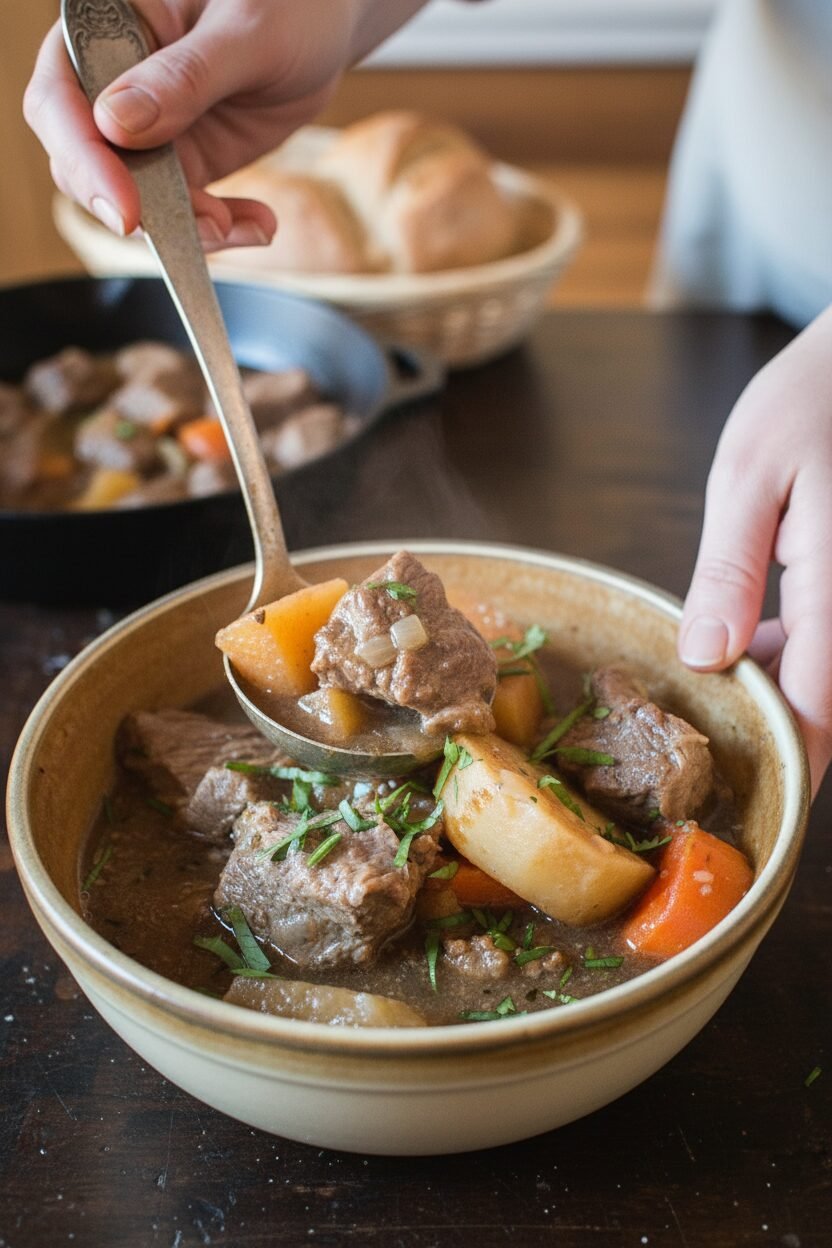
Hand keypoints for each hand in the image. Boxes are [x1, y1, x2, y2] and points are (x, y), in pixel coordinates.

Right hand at [24, 0, 425, 250]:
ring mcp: (144, 130)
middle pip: (85, 163)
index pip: (61, 98)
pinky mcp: (179, 164)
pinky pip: (180, 214)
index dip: (84, 158)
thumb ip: (185, 77)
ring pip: (133, 200)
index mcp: (107, 28)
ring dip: (190, 229)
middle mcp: (112, 83)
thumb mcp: (245, 34)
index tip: (128, 209)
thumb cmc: (286, 7)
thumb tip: (116, 124)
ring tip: (248, 227)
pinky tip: (257, 225)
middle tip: (208, 230)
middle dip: (143, 210)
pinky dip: (218, 230)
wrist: (323, 30)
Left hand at [679, 305, 831, 795]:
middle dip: (787, 726)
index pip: (821, 708)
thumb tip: (707, 657)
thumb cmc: (817, 394)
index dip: (789, 762)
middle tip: (718, 734)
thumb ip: (729, 571)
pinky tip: (763, 633)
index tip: (755, 798)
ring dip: (795, 686)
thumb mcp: (749, 473)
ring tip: (729, 673)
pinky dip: (807, 651)